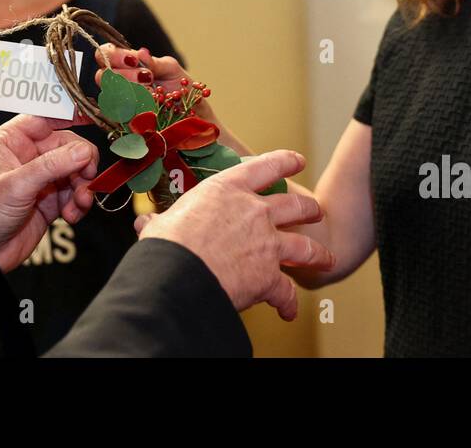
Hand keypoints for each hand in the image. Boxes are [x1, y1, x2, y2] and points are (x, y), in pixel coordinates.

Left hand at [0, 113, 98, 272]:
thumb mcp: (15, 185)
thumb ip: (51, 166)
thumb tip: (84, 150)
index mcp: (11, 142)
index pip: (44, 118)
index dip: (69, 115)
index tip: (93, 116)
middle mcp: (27, 157)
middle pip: (68, 146)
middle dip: (81, 162)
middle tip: (87, 176)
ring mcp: (40, 180)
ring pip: (75, 171)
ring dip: (83, 186)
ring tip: (80, 202)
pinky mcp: (50, 203)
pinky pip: (74, 194)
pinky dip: (79, 203)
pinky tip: (72, 214)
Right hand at [94, 43, 218, 125]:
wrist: (195, 115)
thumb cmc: (182, 89)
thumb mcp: (171, 69)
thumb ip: (154, 62)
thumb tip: (141, 53)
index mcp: (126, 66)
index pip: (104, 54)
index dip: (113, 55)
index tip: (134, 60)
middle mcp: (118, 84)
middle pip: (102, 76)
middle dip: (125, 75)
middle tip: (148, 77)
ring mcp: (120, 105)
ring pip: (111, 96)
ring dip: (133, 92)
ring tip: (154, 92)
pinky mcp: (126, 124)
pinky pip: (122, 115)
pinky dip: (138, 109)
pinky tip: (152, 106)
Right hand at [133, 150, 334, 319]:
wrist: (178, 275)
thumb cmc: (168, 244)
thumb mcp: (163, 224)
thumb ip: (161, 222)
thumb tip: (145, 224)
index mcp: (227, 189)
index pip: (266, 166)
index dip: (285, 162)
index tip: (296, 161)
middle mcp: (254, 211)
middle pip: (295, 205)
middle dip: (309, 210)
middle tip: (314, 212)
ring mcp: (266, 243)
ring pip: (305, 246)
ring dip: (318, 254)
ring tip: (324, 259)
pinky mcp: (269, 276)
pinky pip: (286, 290)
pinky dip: (289, 302)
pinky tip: (288, 310)